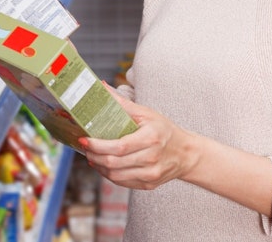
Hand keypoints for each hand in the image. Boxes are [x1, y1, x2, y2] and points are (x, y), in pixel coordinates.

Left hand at [80, 86, 196, 190]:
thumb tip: (101, 88)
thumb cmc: (164, 130)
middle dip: (94, 156)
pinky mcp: (148, 184)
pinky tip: (104, 165)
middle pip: (114, 163)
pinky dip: (109, 174)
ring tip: (92, 156)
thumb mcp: (147, 113)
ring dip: (98, 167)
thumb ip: (122, 103)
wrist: (186, 153)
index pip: (119, 146)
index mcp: (151, 138)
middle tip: (85, 148)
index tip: (84, 140)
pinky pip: (122, 182)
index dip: (98, 145)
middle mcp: (151, 159)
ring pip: (115, 176)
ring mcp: (150, 174)